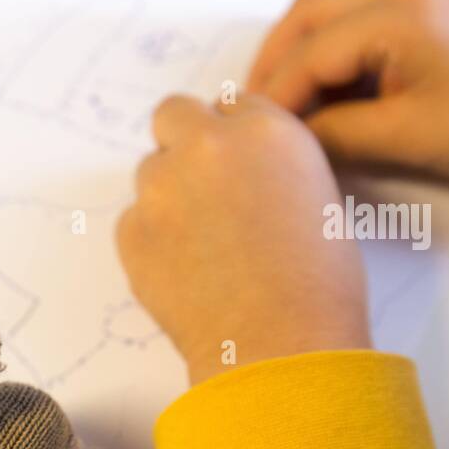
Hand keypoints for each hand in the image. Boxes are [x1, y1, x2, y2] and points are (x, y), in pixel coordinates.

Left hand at [117, 94, 370, 384]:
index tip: (236, 165)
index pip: (230, 104)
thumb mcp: (317, 198)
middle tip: (201, 185)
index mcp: (265, 130)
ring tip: (202, 245)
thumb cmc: (317, 284)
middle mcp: (207, 146)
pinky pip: (132, 221)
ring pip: (149, 170)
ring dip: (167, 194)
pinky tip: (184, 271)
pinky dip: (150, 239)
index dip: (232, 136)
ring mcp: (161, 188)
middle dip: (182, 140)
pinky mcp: (130, 232)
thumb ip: (270, 165)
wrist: (279, 344)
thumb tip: (240, 169)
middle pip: (173, 114)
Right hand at [248, 0, 448, 205]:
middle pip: (310, 12)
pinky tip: (331, 85)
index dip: (274, 95)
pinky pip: (362, 7)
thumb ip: (332, 134)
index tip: (253, 129)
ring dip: (300, 46)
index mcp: (403, 17)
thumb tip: (288, 135)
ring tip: (288, 97)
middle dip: (275, 60)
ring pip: (332, 3)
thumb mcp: (403, 140)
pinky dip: (333, 41)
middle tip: (256, 107)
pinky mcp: (435, 2)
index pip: (310, 52)